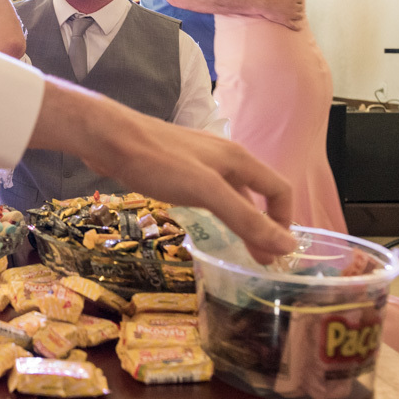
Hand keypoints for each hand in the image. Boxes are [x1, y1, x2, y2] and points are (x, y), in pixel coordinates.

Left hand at [31, 79, 296, 263]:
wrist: (111, 138)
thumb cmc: (160, 163)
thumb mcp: (207, 192)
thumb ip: (246, 218)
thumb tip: (288, 245)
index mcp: (239, 159)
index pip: (278, 189)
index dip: (284, 220)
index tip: (277, 252)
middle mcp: (224, 157)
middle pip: (255, 193)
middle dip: (262, 225)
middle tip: (259, 260)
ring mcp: (200, 160)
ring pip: (231, 192)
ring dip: (240, 220)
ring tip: (237, 248)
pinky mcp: (177, 165)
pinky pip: (208, 190)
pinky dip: (216, 210)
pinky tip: (204, 223)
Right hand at [255, 0, 304, 30]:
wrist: (263, 2)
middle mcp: (294, 7)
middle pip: (301, 7)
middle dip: (299, 7)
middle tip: (297, 7)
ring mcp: (290, 15)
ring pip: (299, 16)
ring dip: (299, 15)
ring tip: (298, 15)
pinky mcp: (285, 21)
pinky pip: (293, 26)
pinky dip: (297, 27)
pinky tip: (298, 28)